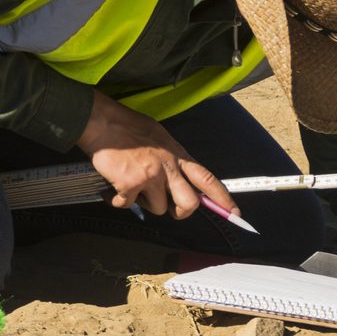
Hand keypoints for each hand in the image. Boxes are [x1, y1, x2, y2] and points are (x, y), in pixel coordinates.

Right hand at [76, 90, 239, 220]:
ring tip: (131, 185)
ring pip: (158, 208)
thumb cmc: (127, 127)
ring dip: (144, 202)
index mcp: (177, 154)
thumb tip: (177, 180)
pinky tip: (112, 187)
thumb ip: (171, 159)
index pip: (207, 179)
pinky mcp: (130, 185)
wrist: (102, 122)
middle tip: (169, 208)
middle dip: (181, 212)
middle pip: (189, 204)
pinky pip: (127, 205)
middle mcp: (168, 167)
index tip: (234, 213)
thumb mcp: (161, 138)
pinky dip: (118, 199)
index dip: (222, 198)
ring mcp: (150, 176)